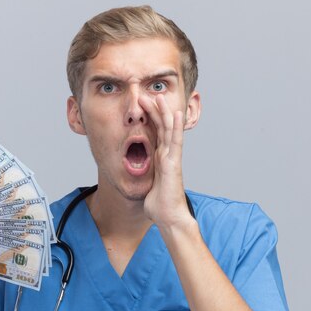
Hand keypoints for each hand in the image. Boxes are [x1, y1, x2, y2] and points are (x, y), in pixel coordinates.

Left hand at [140, 94, 191, 228]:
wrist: (168, 217)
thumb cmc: (158, 205)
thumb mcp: (146, 186)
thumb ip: (143, 177)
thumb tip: (133, 177)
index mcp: (160, 159)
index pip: (154, 133)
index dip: (149, 119)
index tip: (141, 105)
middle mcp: (167, 155)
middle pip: (161, 127)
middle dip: (153, 110)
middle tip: (145, 94)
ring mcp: (171, 157)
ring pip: (168, 130)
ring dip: (163, 112)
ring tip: (157, 96)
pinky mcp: (173, 163)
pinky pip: (175, 141)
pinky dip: (175, 126)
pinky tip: (176, 113)